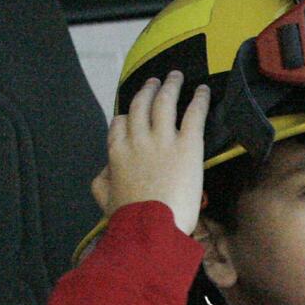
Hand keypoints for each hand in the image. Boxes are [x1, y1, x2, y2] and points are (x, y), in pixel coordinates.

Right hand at [91, 71, 209, 234]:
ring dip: (170, 85)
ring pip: (165, 102)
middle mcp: (138, 139)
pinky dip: (199, 99)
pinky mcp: (188, 145)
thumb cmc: (129, 219)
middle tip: (155, 81)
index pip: (119, 124)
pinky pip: (193, 113)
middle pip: (140, 105)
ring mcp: (163, 139)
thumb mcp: (105, 200)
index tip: (132, 113)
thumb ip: (101, 181)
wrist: (152, 228)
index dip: (127, 116)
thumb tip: (105, 170)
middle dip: (147, 90)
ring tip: (175, 76)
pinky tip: (202, 90)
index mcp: (117, 152)